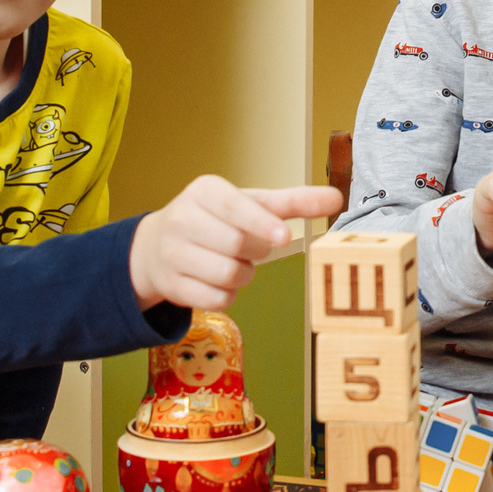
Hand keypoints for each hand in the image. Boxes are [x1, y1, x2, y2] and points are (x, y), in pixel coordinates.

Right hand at [130, 178, 342, 309]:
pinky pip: (215, 299)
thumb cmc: (216, 221)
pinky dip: (228, 295)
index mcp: (204, 192)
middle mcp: (182, 218)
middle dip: (255, 252)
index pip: (234, 207)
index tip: (284, 237)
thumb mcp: (250, 204)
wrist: (156, 246)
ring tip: (234, 263)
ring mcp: (171, 252)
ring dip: (243, 275)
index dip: (261, 223)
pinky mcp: (170, 284)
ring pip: (227, 275)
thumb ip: (293, 202)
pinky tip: (218, 281)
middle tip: (251, 247)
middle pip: (236, 245)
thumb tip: (337, 198)